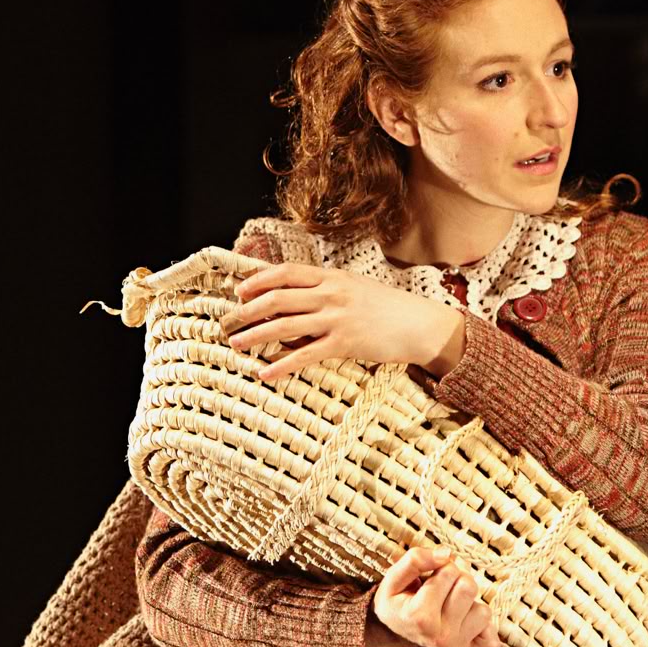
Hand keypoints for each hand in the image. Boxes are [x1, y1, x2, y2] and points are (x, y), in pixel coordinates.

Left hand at [220, 263, 465, 380]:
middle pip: (277, 298)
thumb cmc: (387, 307)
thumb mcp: (354, 287)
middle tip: (228, 322)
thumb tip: (293, 298)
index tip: (239, 292)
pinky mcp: (344, 344)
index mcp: (331, 276)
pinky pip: (304, 355)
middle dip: (247, 311)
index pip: (285, 273)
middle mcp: (330, 294)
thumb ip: (325, 289)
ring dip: (255, 335)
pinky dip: (281, 365)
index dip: (257, 281)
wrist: (420, 324)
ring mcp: (336, 319)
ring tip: (236, 344)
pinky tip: (265, 373)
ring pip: (284, 325)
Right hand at [368, 546, 501, 646]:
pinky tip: (462, 623)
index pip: (449, 572)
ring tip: (449, 608)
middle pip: (469, 587)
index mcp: (419, 617)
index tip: (429, 579)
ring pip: (484, 610)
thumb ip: (415, 559)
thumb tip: (447, 554)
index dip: (441, 568)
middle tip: (441, 591)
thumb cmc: (398, 601)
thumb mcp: (394, 577)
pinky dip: (480, 624)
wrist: (395, 631)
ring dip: (468, 604)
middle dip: (457, 581)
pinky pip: (493, 632)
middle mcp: (439, 637)